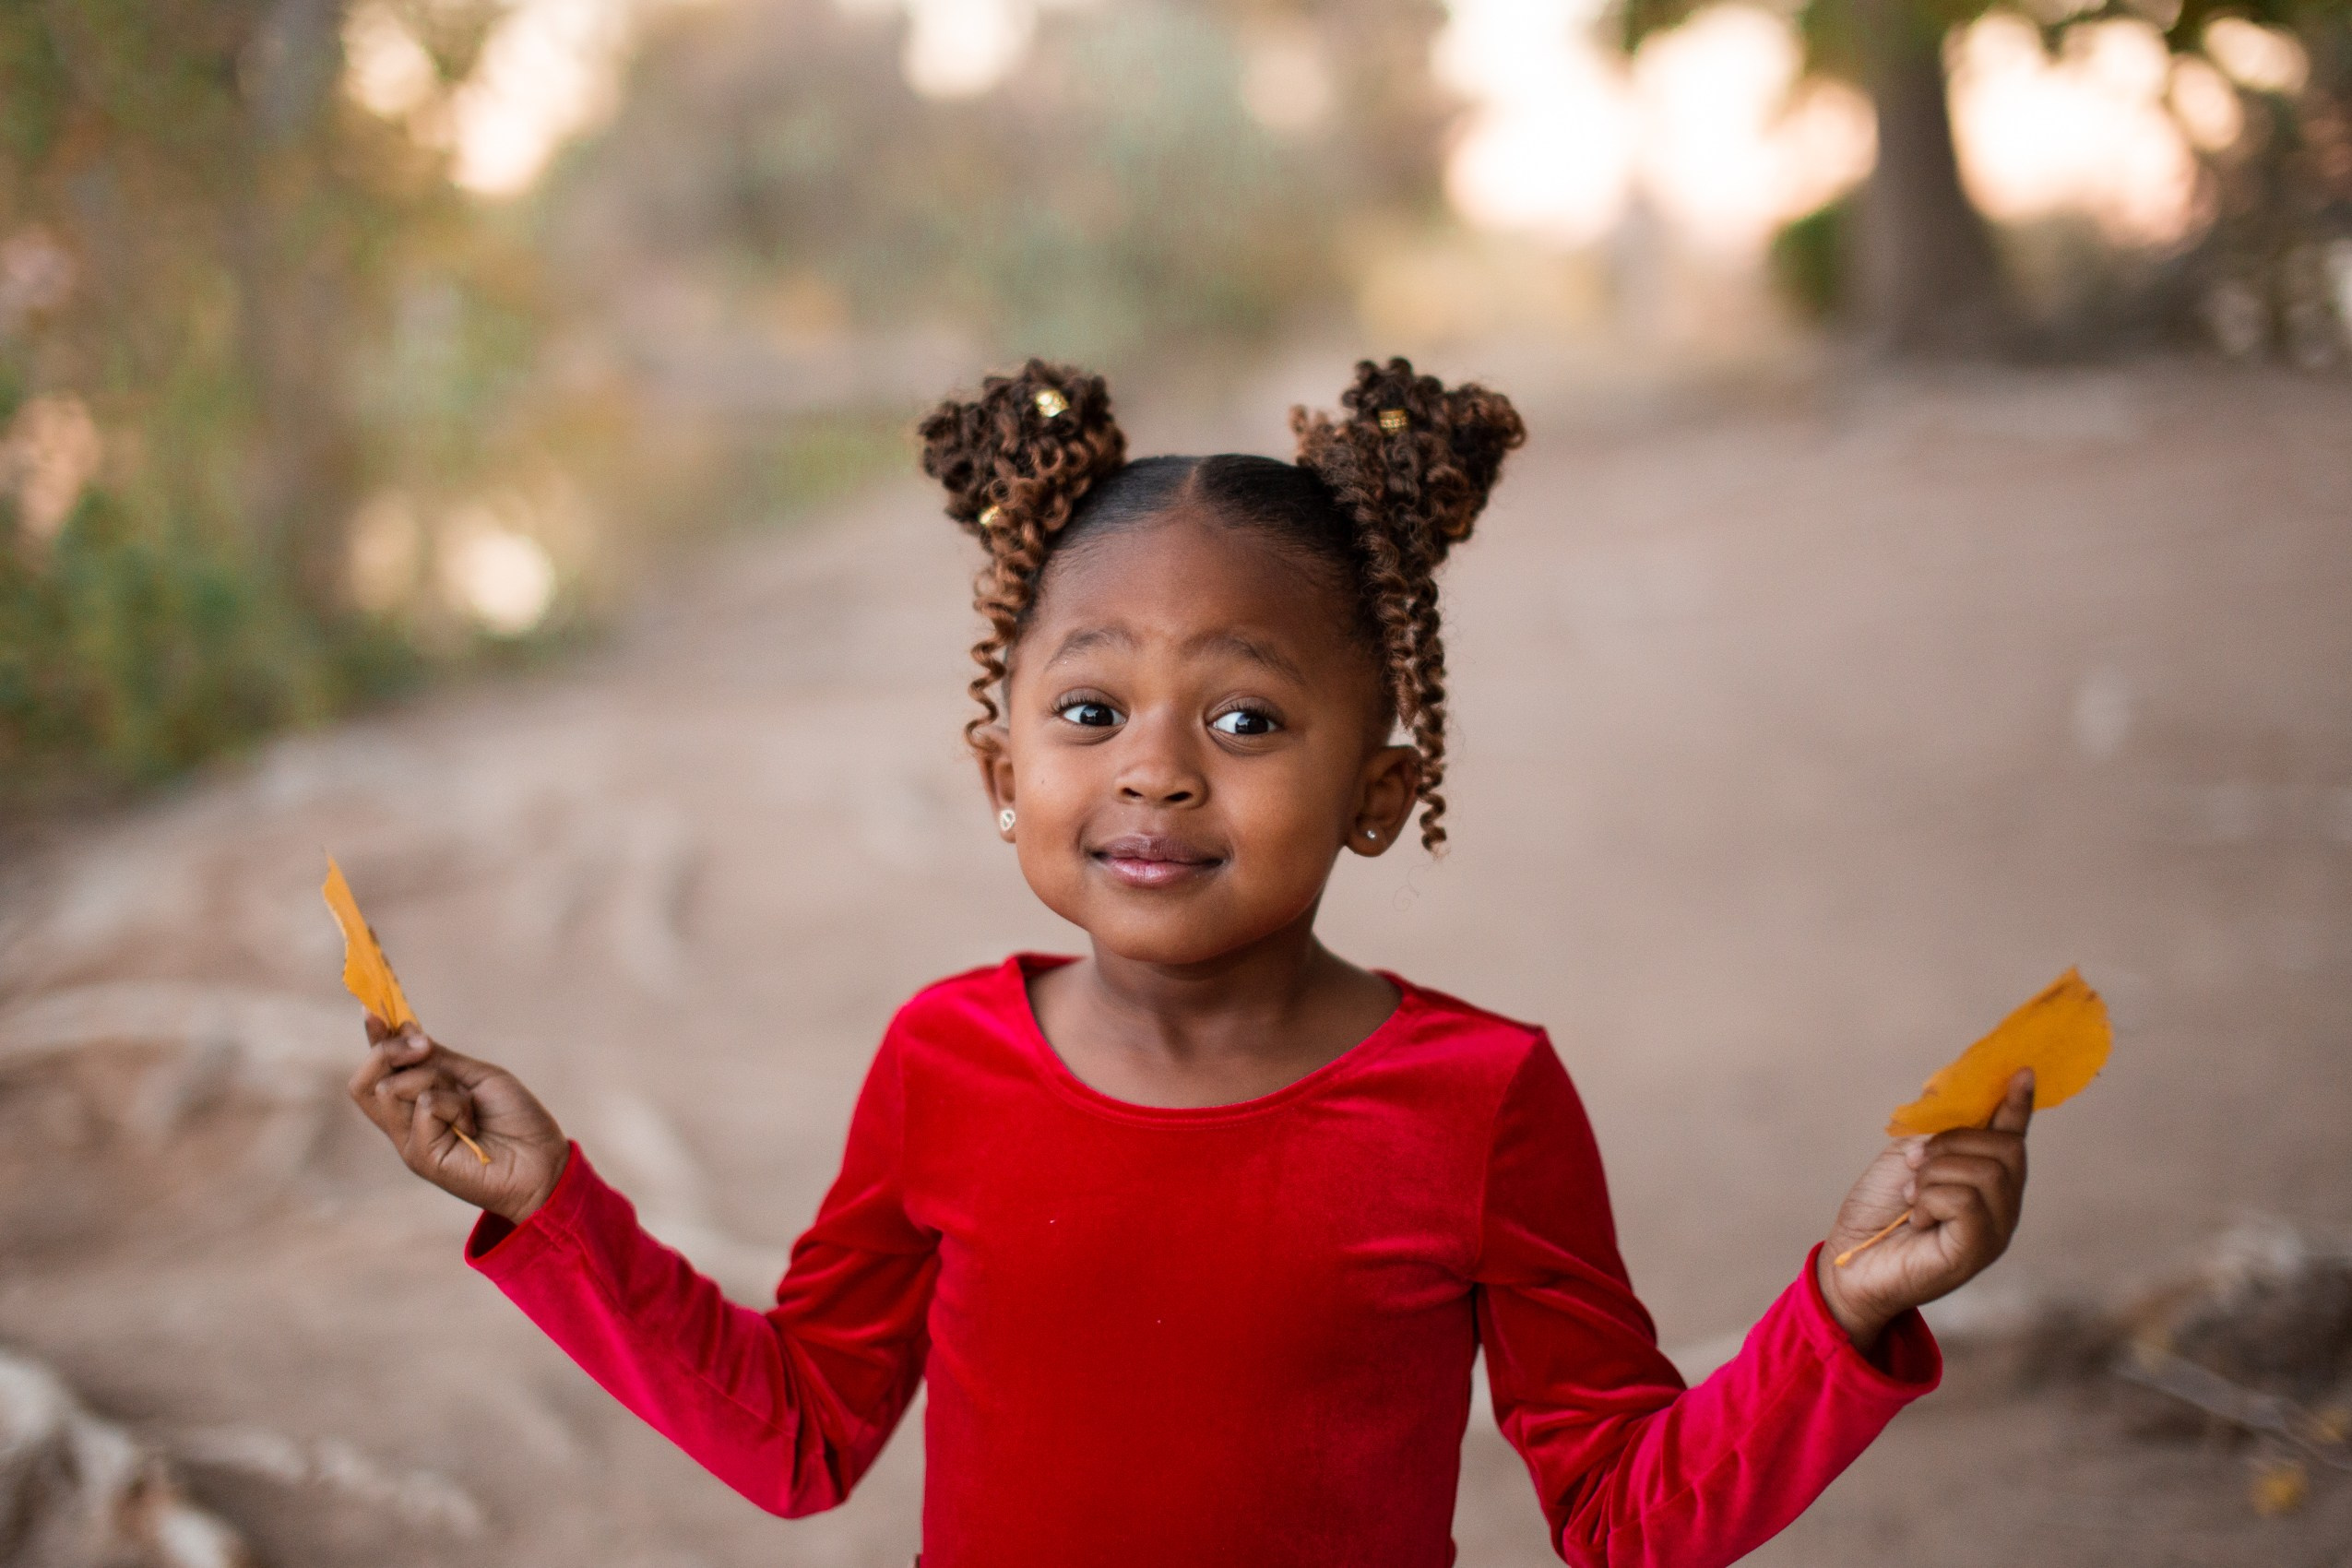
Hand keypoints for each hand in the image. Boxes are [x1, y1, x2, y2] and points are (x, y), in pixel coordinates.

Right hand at [347, 1016, 568, 1223]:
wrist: (544, 1161)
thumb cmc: (517, 1121)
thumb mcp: (477, 1078)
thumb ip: (439, 1060)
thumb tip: (404, 1029)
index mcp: (417, 1105)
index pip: (378, 1072)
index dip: (372, 1042)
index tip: (371, 1010)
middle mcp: (406, 1124)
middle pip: (364, 1082)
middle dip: (387, 1051)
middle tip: (423, 1044)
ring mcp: (411, 1142)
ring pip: (390, 1089)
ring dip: (432, 1079)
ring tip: (466, 1102)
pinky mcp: (421, 1157)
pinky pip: (425, 1106)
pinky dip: (454, 1105)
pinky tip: (473, 1125)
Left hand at [1816, 1069, 2031, 1351]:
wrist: (1850, 1261)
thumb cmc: (1878, 1211)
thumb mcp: (1908, 1158)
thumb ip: (1940, 1133)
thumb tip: (1965, 1101)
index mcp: (1986, 1180)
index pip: (2011, 1135)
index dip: (2017, 1103)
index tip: (2021, 1070)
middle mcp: (2002, 1205)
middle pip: (2005, 1148)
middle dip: (1951, 1144)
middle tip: (1915, 1166)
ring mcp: (1996, 1230)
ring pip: (1985, 1171)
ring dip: (1933, 1175)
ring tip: (1913, 1198)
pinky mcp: (1979, 1250)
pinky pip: (1966, 1200)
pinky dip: (1931, 1199)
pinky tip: (1917, 1219)